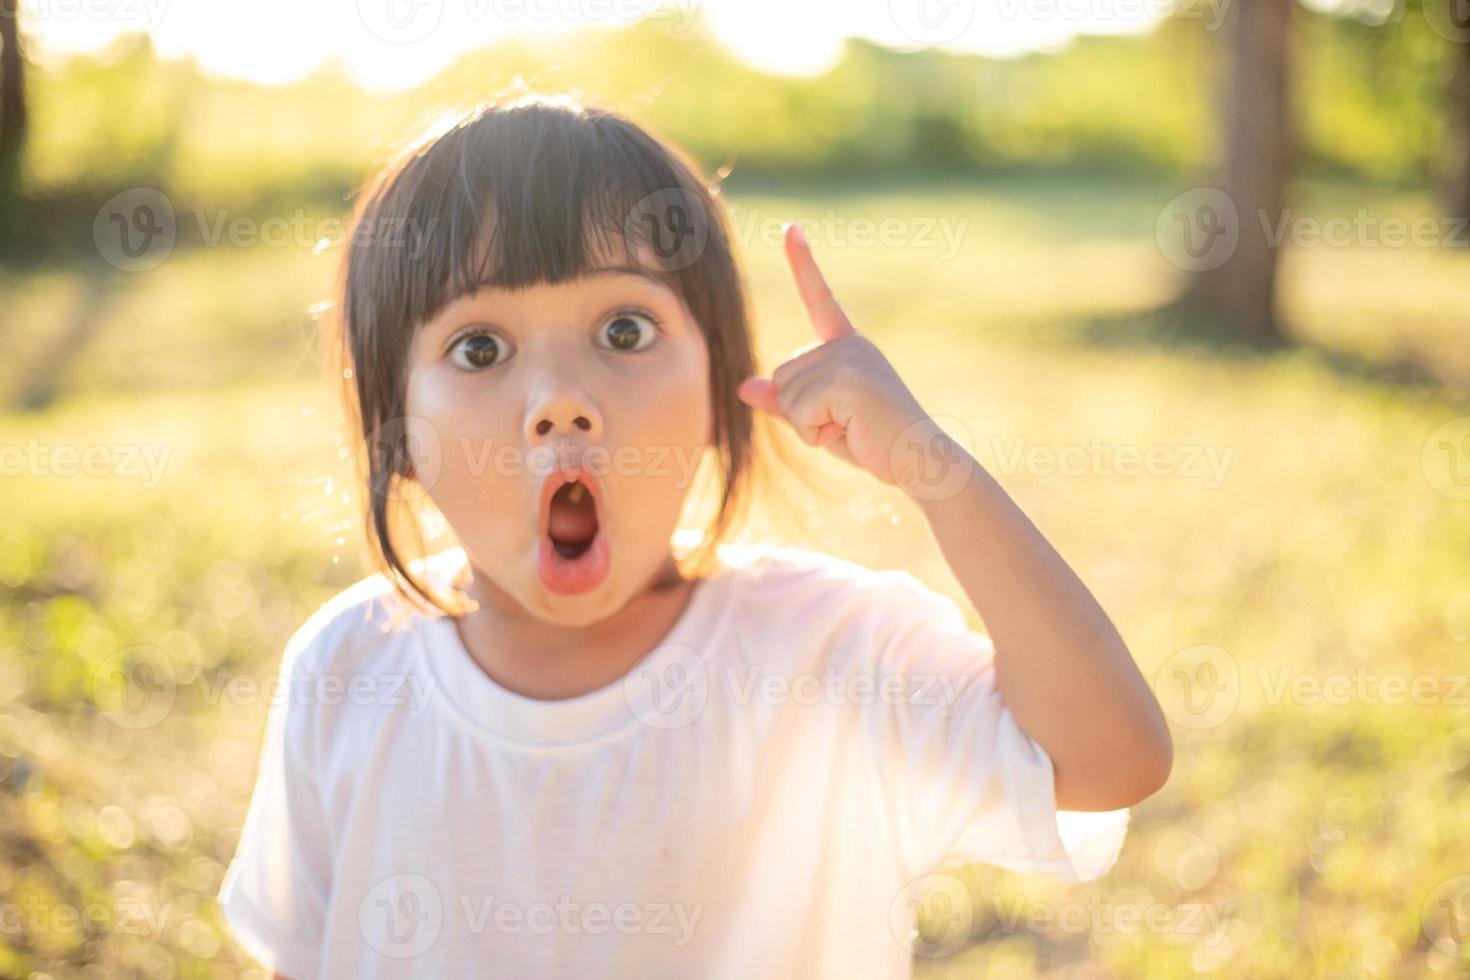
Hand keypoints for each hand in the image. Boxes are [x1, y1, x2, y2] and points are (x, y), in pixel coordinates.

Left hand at [737, 222, 943, 490]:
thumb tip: (744, 387)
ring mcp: (849, 357)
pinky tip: (853, 431)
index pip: (819, 299)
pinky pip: (800, 413)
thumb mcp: (821, 420)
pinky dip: (816, 434)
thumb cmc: (874, 443)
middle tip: (847, 424)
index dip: (803, 262)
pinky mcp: (848, 378)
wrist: (921, 461)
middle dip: (801, 414)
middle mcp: (848, 343)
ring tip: (853, 427)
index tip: (791, 227)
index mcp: (846, 345)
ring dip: (810, 426)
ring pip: (788, 398)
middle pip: (782, 377)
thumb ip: (786, 402)